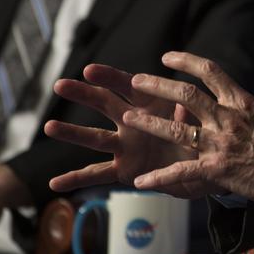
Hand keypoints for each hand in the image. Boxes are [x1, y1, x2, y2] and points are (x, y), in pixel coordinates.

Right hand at [44, 63, 192, 194]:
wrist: (206, 166)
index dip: (110, 76)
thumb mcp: (200, 124)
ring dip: (71, 133)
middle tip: (59, 85)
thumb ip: (189, 116)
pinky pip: (97, 174)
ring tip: (48, 127)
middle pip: (104, 104)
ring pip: (94, 138)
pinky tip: (53, 183)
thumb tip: (182, 108)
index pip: (128, 84)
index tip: (90, 70)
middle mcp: (133, 121)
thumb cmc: (201, 136)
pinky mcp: (124, 169)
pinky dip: (75, 179)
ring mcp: (126, 146)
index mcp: (152, 103)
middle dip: (82, 94)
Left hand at [124, 51, 253, 208]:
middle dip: (157, 85)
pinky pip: (182, 171)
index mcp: (242, 103)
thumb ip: (252, 115)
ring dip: (149, 122)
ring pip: (176, 127)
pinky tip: (141, 182)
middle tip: (136, 81)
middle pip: (185, 93)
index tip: (167, 56)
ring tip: (128, 118)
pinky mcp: (218, 169)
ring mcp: (222, 143)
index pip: (211, 71)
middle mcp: (229, 118)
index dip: (186, 61)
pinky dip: (159, 177)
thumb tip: (248, 111)